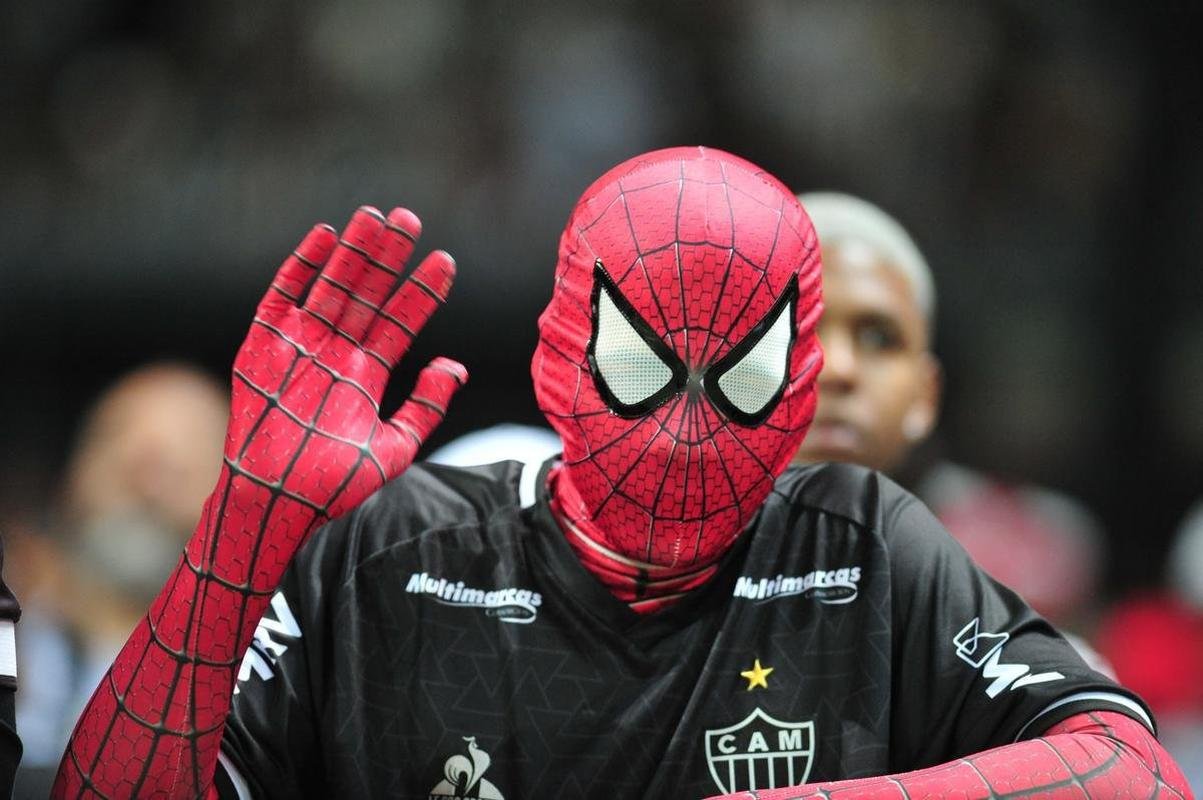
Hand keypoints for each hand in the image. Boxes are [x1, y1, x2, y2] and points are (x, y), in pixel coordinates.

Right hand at [222, 206, 465, 551]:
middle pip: (366, 294)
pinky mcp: (261, 346)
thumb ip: (426, 406)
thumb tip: (455, 366)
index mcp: (365, 374)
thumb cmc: (335, 487)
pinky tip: (325, 235)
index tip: (446, 260)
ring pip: (330, 286)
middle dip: (388, 258)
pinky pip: (282, 296)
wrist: (279, 504)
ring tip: (376, 216)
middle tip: (410, 219)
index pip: (399, 322)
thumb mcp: (396, 447)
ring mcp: (298, 346)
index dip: (421, 292)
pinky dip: (301, 266)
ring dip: (352, 252)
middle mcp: (334, 353)